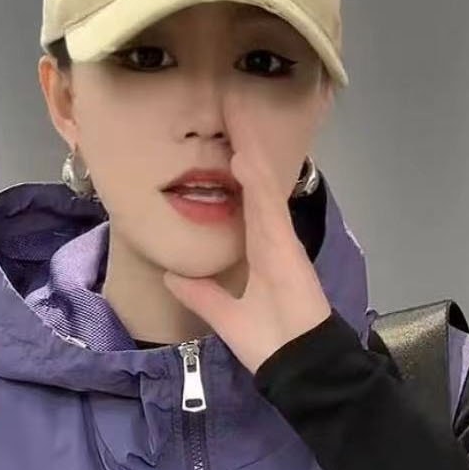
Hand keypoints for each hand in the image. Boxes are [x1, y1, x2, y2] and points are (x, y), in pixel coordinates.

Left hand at [161, 97, 331, 374]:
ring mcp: (279, 240)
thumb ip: (200, 293)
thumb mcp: (223, 314)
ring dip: (248, 151)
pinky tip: (243, 156)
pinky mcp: (284, 248)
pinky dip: (255, 182)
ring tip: (235, 113)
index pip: (245, 199)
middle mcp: (271, 238)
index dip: (237, 170)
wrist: (297, 365)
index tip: (224, 140)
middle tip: (230, 105)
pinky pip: (267, 208)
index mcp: (260, 250)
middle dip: (244, 145)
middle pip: (255, 183)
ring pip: (261, 187)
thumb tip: (172, 275)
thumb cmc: (268, 342)